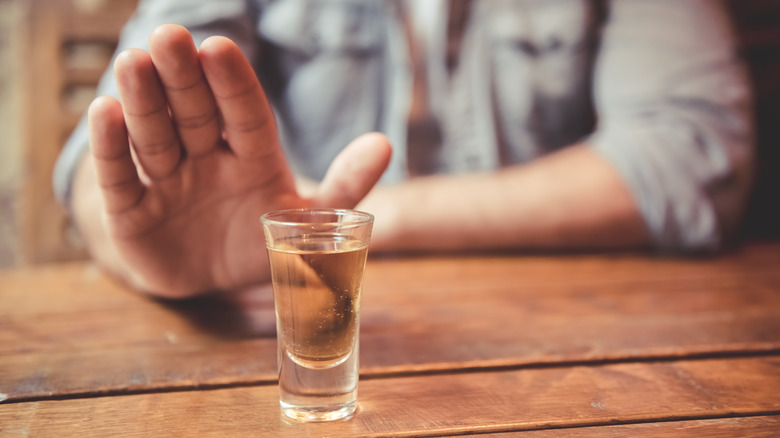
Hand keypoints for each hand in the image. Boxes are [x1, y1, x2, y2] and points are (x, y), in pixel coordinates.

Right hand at [88, 24, 390, 296]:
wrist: (208, 281)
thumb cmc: (258, 240)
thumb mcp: (304, 219)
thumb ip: (343, 186)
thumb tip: (384, 144)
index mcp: (252, 156)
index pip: (245, 115)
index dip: (234, 86)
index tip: (220, 49)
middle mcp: (207, 158)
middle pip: (195, 114)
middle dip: (183, 78)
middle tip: (170, 37)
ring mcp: (167, 181)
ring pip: (155, 136)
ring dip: (145, 102)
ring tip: (133, 63)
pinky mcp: (131, 210)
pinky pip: (120, 176)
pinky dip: (111, 148)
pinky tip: (104, 111)